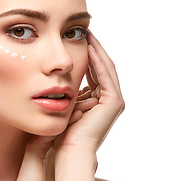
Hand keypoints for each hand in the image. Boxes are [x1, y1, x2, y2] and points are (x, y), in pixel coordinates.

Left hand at [53, 31, 124, 151]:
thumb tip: (66, 77)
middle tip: (87, 33)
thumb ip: (74, 89)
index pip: (98, 72)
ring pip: (107, 69)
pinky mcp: (114, 101)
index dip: (91, 56)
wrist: (70, 147)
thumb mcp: (71, 102)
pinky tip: (90, 48)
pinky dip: (98, 61)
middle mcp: (112, 99)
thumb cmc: (66, 129)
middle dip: (96, 50)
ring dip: (98, 51)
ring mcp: (115, 100)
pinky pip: (105, 76)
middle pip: (105, 68)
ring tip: (89, 36)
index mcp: (102, 100)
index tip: (82, 40)